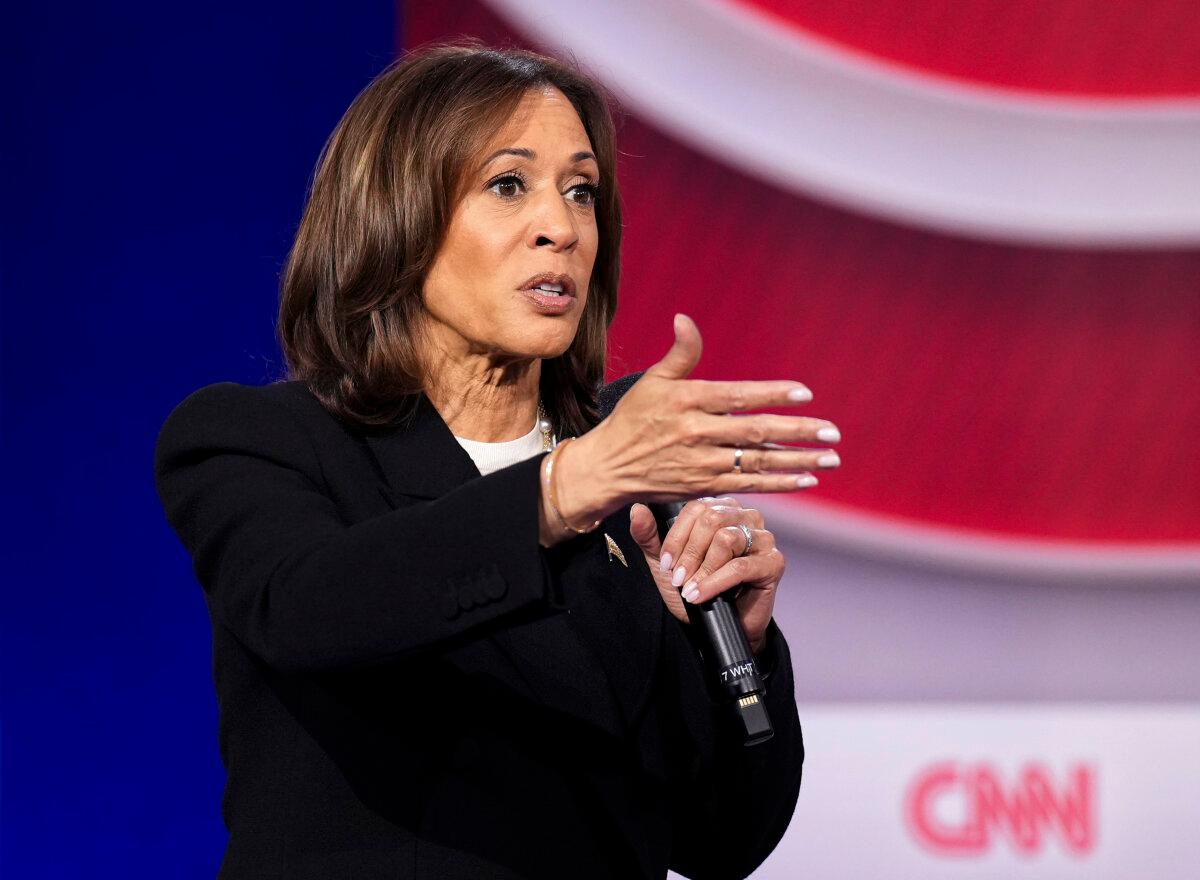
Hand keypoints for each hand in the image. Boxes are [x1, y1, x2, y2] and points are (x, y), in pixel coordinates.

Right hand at [554, 314, 840, 529]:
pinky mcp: (703, 487)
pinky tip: (805, 478)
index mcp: (687, 401)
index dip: (773, 395)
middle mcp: (696, 433)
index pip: (737, 396)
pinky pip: (748, 485)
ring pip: (757, 462)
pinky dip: (778, 483)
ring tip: (830, 457)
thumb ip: (679, 354)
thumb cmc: (632, 419)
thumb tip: (685, 319)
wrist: (608, 467)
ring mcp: (701, 464)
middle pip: (755, 432)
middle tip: (832, 431)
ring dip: (798, 460)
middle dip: (798, 432)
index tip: (805, 393)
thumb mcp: (651, 381)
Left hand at [627, 497, 782, 654]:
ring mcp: (763, 538)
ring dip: (702, 568)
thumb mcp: (665, 563)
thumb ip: (650, 537)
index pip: (696, 507)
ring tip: (690, 588)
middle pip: (712, 519)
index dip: (676, 536)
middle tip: (677, 578)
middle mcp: (746, 516)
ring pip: (727, 539)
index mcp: (722, 508)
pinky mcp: (774, 563)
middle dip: (689, 552)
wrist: (717, 626)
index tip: (664, 563)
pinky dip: (715, 582)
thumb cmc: (693, 588)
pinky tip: (700, 595)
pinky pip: (740, 566)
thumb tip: (636, 509)